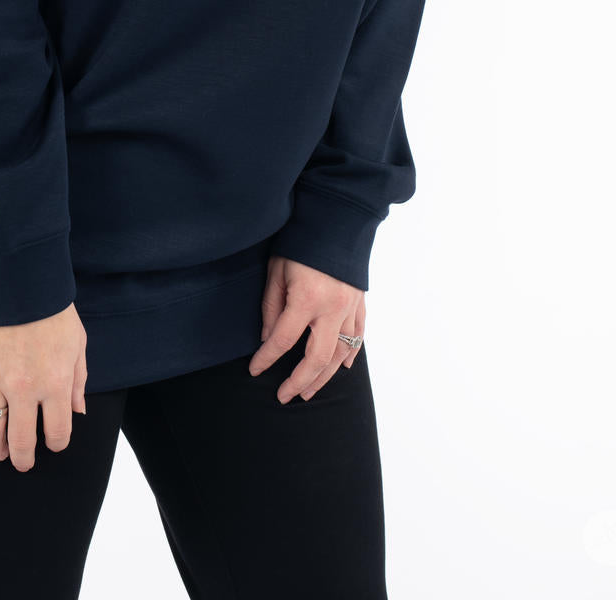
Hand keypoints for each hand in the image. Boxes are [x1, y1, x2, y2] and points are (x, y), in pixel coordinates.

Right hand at [0, 301, 88, 470]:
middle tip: (22, 462)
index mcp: (55, 384)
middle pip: (22, 439)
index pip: (57, 431)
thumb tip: (78, 410)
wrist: (22, 280)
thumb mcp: (78, 343)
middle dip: (23, 457)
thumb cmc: (55, 310)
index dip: (56, 443)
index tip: (53, 443)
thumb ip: (78, 380)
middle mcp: (25, 388)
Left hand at [248, 255, 364, 402]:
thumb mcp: (277, 270)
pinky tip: (344, 367)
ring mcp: (350, 307)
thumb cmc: (300, 242)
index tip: (255, 370)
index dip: (267, 359)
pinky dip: (351, 354)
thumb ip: (272, 307)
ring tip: (309, 391)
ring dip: (325, 376)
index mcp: (307, 298)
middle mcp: (332, 308)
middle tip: (285, 396)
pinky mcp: (360, 302)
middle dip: (300, 381)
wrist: (336, 218)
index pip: (283, 340)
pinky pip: (358, 335)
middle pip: (317, 358)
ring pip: (340, 353)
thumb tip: (268, 339)